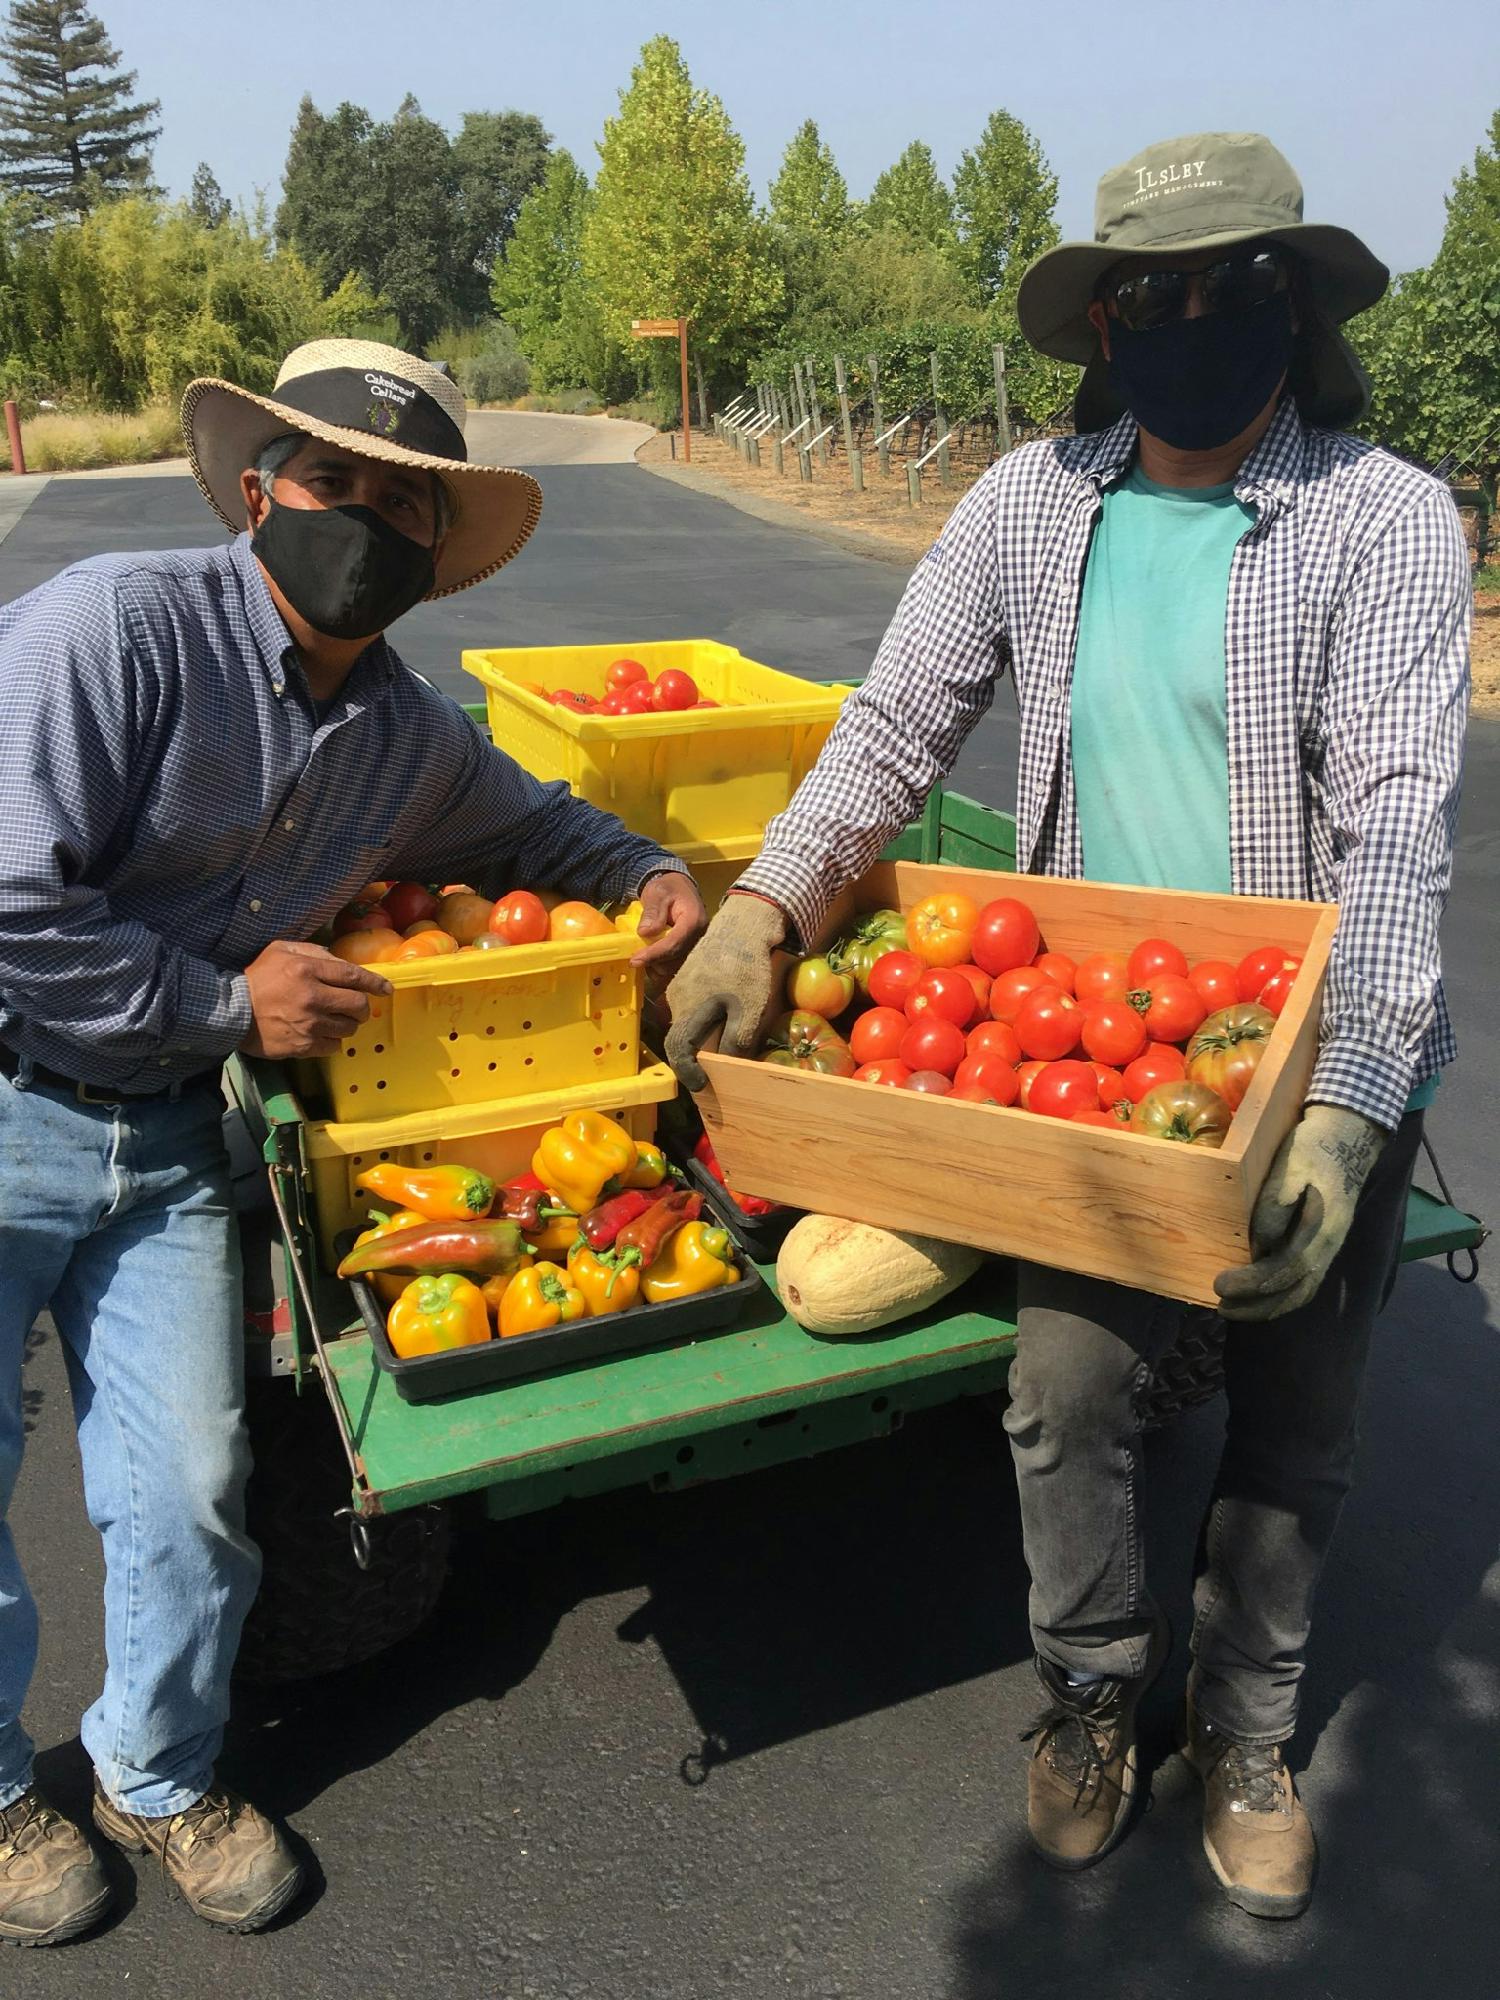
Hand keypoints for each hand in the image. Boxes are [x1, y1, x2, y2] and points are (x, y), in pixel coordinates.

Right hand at [240, 940, 392, 1060]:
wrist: (230, 1010)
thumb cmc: (257, 977)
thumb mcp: (281, 950)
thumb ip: (313, 951)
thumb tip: (341, 962)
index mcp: (307, 970)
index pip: (353, 976)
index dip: (375, 983)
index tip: (386, 988)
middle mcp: (312, 997)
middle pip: (358, 1005)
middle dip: (362, 1007)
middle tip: (356, 1007)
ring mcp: (308, 1025)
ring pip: (349, 1028)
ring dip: (347, 1024)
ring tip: (334, 1019)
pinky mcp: (302, 1046)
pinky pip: (333, 1046)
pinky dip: (332, 1040)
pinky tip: (321, 1033)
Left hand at [631, 870, 707, 971]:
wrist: (679, 887)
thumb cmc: (668, 888)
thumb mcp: (657, 893)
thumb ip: (653, 912)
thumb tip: (645, 933)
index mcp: (693, 920)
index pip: (674, 943)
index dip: (654, 954)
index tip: (635, 960)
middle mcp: (699, 937)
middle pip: (676, 960)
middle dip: (654, 962)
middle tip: (635, 957)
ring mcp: (695, 946)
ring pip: (676, 967)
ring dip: (657, 966)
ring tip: (643, 955)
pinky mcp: (689, 951)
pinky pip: (675, 967)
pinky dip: (661, 967)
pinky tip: (650, 958)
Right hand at [664, 893, 787, 1092]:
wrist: (742, 926)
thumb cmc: (746, 969)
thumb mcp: (748, 1009)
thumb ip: (736, 1040)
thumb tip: (726, 1063)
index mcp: (687, 1011)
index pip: (678, 1051)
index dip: (688, 1072)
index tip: (702, 1085)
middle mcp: (676, 1000)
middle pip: (679, 1038)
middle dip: (693, 1059)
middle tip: (712, 1073)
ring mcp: (679, 986)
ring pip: (684, 1022)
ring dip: (698, 1039)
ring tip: (719, 1050)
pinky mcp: (688, 977)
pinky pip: (689, 1007)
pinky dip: (701, 1022)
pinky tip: (721, 1022)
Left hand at [1214, 1104, 1386, 1320]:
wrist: (1347, 1137)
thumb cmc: (1312, 1149)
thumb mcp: (1291, 1167)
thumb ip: (1276, 1206)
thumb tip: (1260, 1244)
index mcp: (1321, 1229)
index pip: (1286, 1270)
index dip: (1252, 1284)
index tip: (1220, 1286)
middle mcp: (1328, 1246)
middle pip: (1294, 1291)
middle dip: (1256, 1306)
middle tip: (1220, 1306)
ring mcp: (1328, 1248)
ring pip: (1301, 1291)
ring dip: (1267, 1307)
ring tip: (1233, 1309)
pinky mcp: (1322, 1244)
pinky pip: (1304, 1282)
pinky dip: (1280, 1296)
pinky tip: (1258, 1296)